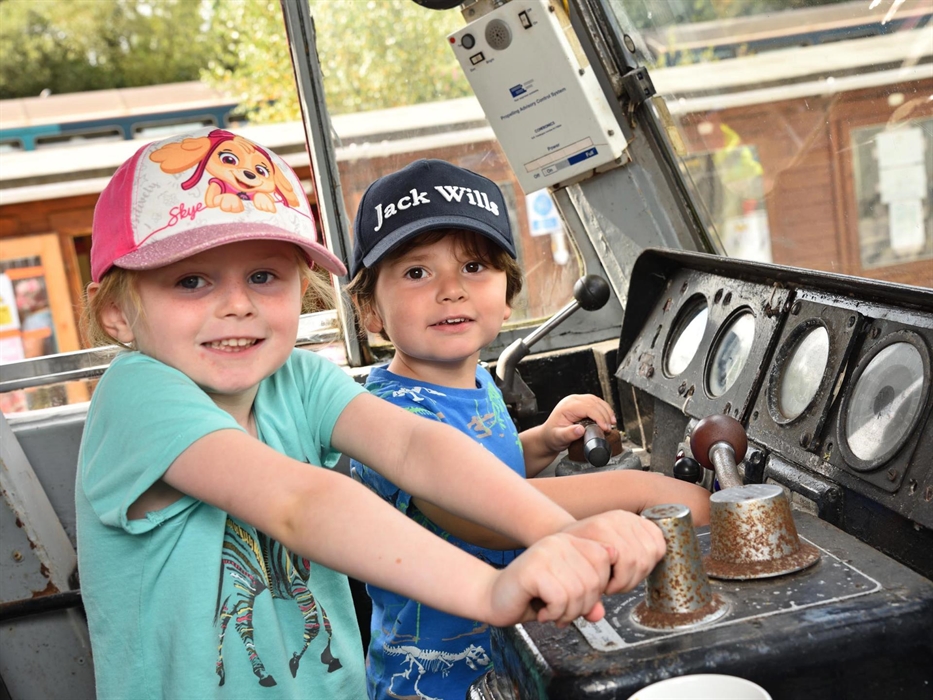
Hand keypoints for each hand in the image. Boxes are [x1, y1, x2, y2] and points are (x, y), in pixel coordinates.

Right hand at [486, 533, 615, 627]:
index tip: (577, 599)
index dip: (597, 588)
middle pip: (594, 580)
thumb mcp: (566, 597)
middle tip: (563, 612)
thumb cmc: (531, 597)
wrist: (494, 598)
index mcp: (570, 541)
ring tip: (552, 613)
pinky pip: (560, 599)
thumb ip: (586, 600)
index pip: (605, 560)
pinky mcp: (533, 569)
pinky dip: (554, 614)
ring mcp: (545, 552)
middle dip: (582, 606)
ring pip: (579, 592)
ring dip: (567, 613)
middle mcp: (558, 541)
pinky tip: (542, 612)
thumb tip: (600, 613)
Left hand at [540, 394, 615, 454]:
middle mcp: (572, 401)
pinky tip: (608, 418)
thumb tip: (580, 430)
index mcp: (567, 406)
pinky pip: (596, 403)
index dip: (599, 417)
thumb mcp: (558, 437)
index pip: (588, 407)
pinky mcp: (581, 404)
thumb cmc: (552, 437)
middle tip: (609, 428)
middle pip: (594, 403)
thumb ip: (568, 434)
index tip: (605, 427)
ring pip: (597, 401)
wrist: (548, 436)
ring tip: (612, 423)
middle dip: (605, 415)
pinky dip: (604, 410)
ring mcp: (577, 401)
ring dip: (606, 411)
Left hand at [561, 511, 664, 593]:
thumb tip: (597, 614)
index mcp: (599, 528)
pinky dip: (652, 558)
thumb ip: (587, 592)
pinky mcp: (640, 520)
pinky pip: (659, 542)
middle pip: (640, 559)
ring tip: (623, 576)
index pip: (627, 560)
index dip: (619, 582)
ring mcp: (630, 518)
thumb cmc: (575, 554)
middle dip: (629, 580)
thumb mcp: (576, 571)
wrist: (576, 535)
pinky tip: (636, 565)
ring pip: (652, 553)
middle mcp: (617, 520)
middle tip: (615, 585)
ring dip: (640, 572)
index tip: (606, 589)